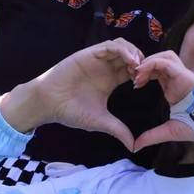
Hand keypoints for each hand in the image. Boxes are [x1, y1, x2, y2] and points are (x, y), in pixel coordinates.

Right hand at [1, 38, 143, 149]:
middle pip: (131, 55)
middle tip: (144, 74)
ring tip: (137, 67)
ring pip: (123, 47)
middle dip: (141, 62)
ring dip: (134, 54)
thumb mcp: (100, 121)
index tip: (143, 85)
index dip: (142, 74)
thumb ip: (118, 130)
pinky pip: (110, 46)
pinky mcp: (90, 53)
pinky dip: (123, 50)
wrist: (49, 103)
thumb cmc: (71, 111)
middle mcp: (106, 68)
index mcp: (110, 80)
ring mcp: (98, 59)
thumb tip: (133, 147)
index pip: (132, 70)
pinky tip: (129, 61)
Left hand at [132, 51, 193, 151]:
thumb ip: (151, 136)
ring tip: (138, 73)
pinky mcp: (185, 75)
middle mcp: (177, 79)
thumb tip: (135, 146)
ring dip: (149, 61)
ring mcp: (182, 75)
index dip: (144, 74)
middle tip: (133, 76)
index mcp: (173, 88)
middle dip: (145, 64)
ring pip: (165, 56)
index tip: (134, 85)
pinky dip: (153, 63)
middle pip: (160, 59)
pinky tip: (143, 73)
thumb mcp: (168, 131)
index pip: (157, 72)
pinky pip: (167, 62)